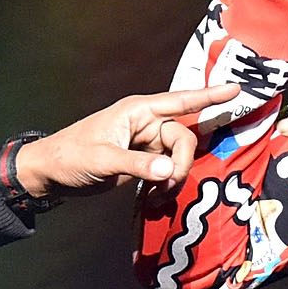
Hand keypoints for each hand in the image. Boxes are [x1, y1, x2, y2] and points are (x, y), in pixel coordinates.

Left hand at [14, 84, 247, 199]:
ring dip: (173, 179)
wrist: (50, 174)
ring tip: (155, 197)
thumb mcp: (102, 160)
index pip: (181, 100)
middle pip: (184, 138)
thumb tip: (170, 171)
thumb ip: (137, 165)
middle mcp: (146, 123)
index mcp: (137, 111)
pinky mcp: (143, 162)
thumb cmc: (69, 156)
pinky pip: (168, 171)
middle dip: (182, 164)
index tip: (237, 89)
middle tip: (168, 186)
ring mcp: (146, 143)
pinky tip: (152, 199)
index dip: (209, 96)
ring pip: (178, 158)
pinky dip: (165, 185)